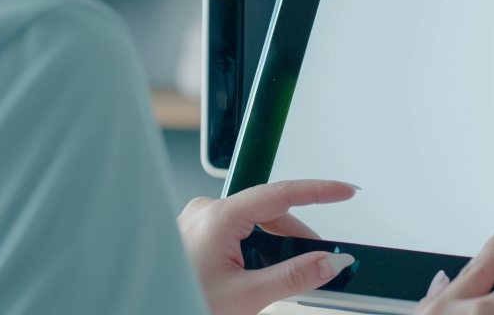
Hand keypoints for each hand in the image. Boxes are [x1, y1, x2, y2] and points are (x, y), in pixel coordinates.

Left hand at [178, 179, 357, 314]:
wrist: (148, 308)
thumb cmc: (182, 301)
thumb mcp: (247, 296)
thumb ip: (294, 277)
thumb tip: (330, 262)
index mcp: (218, 216)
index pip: (281, 194)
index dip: (319, 191)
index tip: (346, 191)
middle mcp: (206, 210)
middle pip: (269, 211)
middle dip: (297, 235)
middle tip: (323, 260)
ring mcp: (198, 220)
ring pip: (253, 222)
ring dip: (275, 245)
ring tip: (287, 276)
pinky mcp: (195, 233)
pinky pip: (236, 230)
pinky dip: (256, 247)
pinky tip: (261, 272)